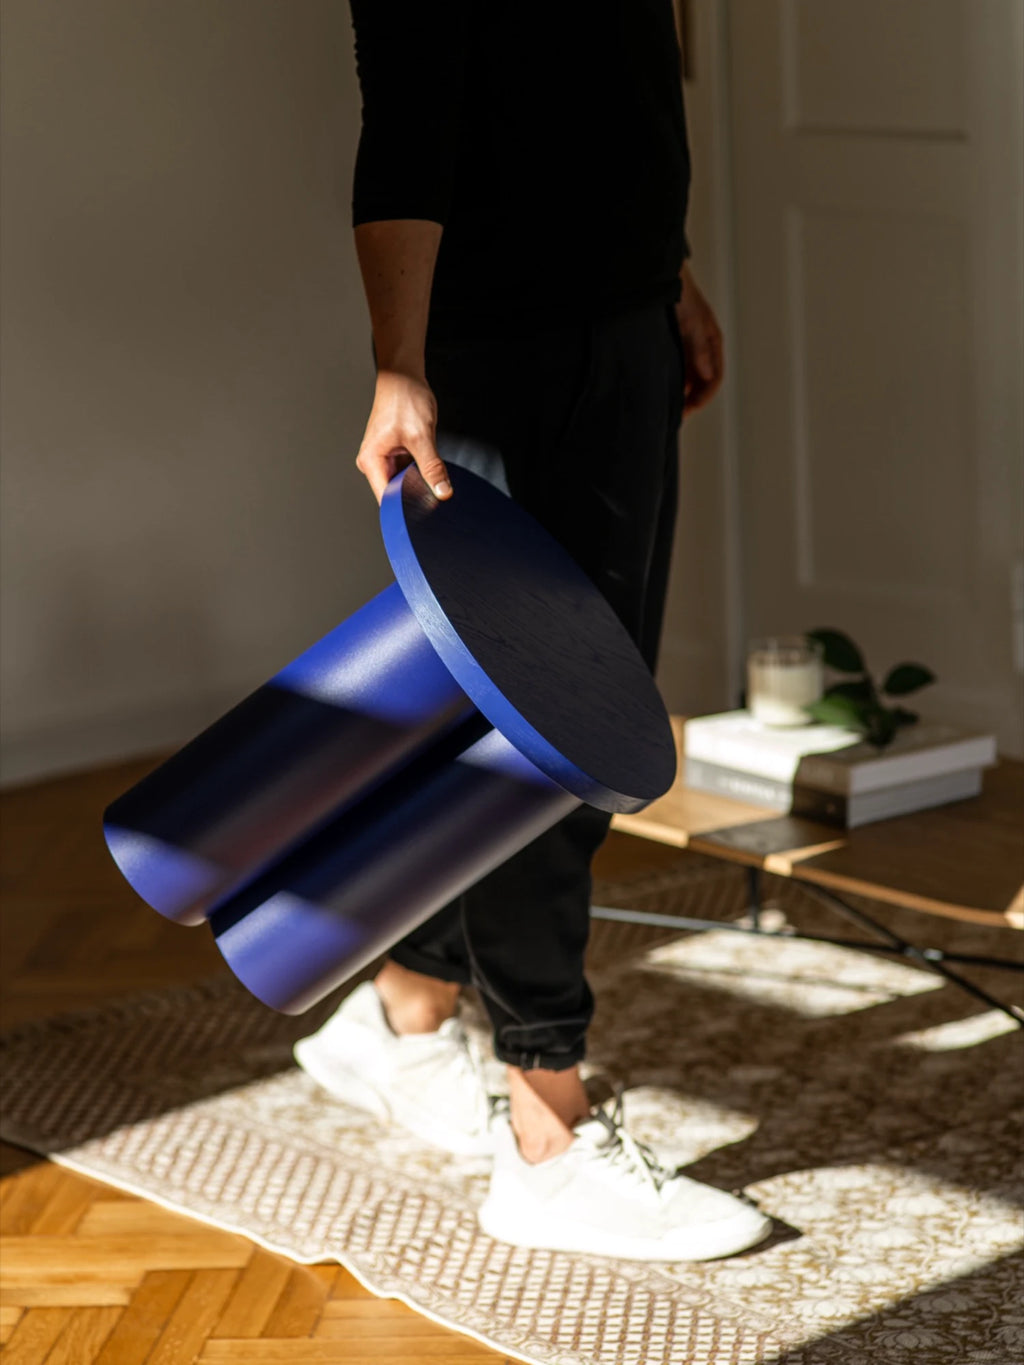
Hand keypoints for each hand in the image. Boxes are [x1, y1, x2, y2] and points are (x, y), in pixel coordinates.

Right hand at [354, 369, 451, 504]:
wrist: (403, 375)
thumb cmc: (404, 398)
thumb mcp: (421, 436)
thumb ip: (432, 467)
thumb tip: (441, 491)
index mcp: (371, 460)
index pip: (386, 499)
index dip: (405, 509)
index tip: (424, 514)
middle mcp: (373, 462)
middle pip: (394, 493)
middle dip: (414, 497)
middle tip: (435, 497)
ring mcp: (383, 458)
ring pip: (402, 483)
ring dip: (418, 484)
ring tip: (432, 478)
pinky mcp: (394, 453)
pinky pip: (407, 472)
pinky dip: (419, 473)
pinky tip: (430, 470)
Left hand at [674, 264, 723, 414]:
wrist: (660, 276)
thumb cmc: (680, 293)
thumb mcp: (691, 322)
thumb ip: (698, 348)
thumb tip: (707, 374)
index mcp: (713, 343)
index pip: (714, 379)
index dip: (703, 398)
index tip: (687, 411)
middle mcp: (703, 347)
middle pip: (702, 382)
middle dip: (692, 400)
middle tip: (676, 415)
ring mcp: (689, 346)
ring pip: (689, 377)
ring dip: (681, 392)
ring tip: (667, 405)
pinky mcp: (675, 344)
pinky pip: (677, 369)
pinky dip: (672, 381)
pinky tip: (660, 387)